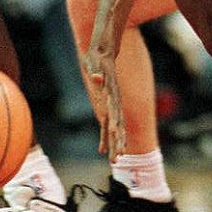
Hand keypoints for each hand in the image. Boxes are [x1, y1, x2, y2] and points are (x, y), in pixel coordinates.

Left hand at [81, 44, 124, 160]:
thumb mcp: (93, 64)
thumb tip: (96, 78)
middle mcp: (114, 102)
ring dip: (115, 144)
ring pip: (115, 128)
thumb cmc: (96, 58)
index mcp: (111, 95)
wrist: (104, 52)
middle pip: (118, 126)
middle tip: (117, 158)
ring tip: (115, 160)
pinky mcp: (106, 106)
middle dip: (117, 142)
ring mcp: (111, 105)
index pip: (115, 114)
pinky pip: (106, 125)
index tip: (115, 140)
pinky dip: (105, 137)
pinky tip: (102, 149)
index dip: (115, 128)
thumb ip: (96, 73)